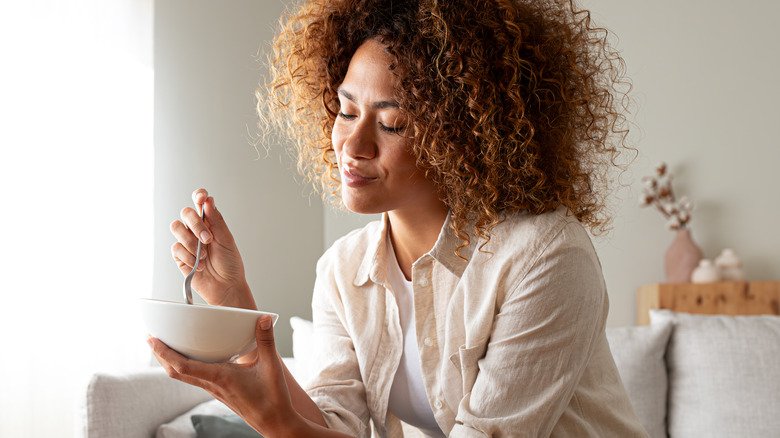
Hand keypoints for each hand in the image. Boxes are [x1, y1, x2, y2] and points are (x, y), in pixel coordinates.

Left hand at [148, 316, 302, 435]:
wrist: (274, 423)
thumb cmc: (272, 398)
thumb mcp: (271, 366)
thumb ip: (266, 341)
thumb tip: (264, 318)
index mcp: (220, 378)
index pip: (183, 366)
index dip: (165, 352)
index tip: (153, 339)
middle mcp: (212, 385)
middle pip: (175, 372)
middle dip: (160, 355)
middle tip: (151, 338)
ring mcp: (213, 390)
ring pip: (183, 377)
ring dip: (170, 362)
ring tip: (164, 347)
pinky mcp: (218, 393)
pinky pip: (194, 379)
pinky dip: (184, 367)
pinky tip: (190, 360)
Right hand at [170, 188, 254, 308]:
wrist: (226, 286)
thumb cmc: (230, 264)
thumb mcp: (227, 240)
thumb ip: (216, 220)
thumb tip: (208, 201)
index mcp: (211, 222)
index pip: (200, 203)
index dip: (198, 196)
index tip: (201, 197)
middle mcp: (197, 229)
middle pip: (186, 213)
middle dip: (196, 225)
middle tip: (208, 239)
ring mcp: (187, 242)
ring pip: (177, 228)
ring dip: (191, 242)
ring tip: (204, 255)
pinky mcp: (180, 255)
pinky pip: (176, 248)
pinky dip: (189, 257)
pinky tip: (199, 265)